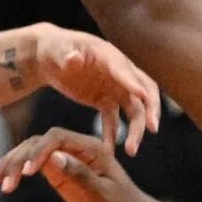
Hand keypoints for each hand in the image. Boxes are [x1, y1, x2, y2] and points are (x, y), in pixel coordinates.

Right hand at [0, 127, 167, 201]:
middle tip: (0, 179)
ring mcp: (66, 159)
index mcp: (90, 146)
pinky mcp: (59, 172)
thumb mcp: (102, 193)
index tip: (27, 173)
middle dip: (17, 159)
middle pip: (38, 143)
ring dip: (11, 164)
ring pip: (32, 153)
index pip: (56, 138)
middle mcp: (75, 148)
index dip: (38, 151)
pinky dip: (16, 170)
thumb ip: (79, 173)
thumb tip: (52, 157)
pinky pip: (34, 166)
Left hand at [20, 26, 161, 153]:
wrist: (50, 57)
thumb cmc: (54, 49)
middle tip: (152, 129)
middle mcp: (118, 71)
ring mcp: (114, 87)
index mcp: (108, 55)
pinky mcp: (105, 100)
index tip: (143, 97)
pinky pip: (113, 120)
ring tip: (131, 151)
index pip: (124, 69)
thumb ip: (66, 56)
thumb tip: (74, 59)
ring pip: (133, 109)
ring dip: (136, 129)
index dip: (132, 82)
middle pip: (143, 90)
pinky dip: (113, 135)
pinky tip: (110, 152)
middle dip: (150, 109)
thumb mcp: (56, 50)